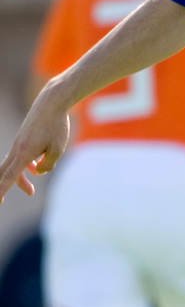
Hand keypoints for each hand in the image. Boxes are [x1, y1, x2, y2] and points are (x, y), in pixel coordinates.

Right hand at [0, 88, 71, 203]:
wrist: (51, 103)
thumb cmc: (56, 126)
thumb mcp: (57, 150)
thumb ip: (47, 165)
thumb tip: (38, 171)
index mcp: (24, 154)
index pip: (10, 177)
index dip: (2, 190)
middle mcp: (17, 149)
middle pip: (7, 173)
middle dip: (5, 187)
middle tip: (1, 203)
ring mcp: (19, 143)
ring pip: (14, 166)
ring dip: (21, 179)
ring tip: (30, 191)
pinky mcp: (23, 139)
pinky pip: (20, 157)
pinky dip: (27, 165)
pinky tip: (37, 167)